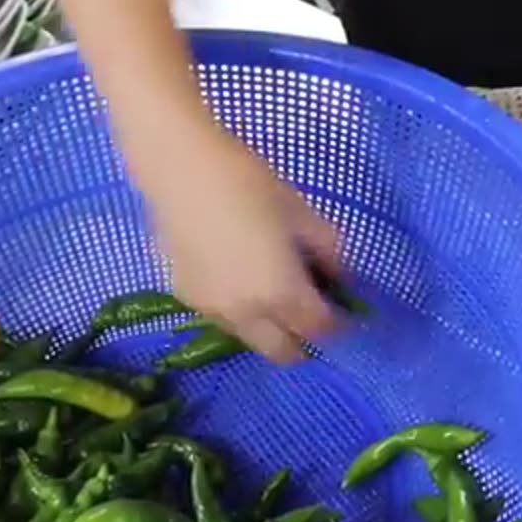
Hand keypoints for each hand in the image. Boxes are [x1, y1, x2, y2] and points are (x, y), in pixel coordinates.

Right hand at [148, 130, 341, 362]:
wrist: (180, 169)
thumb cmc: (248, 183)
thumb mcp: (302, 212)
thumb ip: (328, 250)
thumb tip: (337, 273)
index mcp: (282, 294)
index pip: (320, 329)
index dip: (337, 321)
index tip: (341, 306)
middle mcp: (247, 315)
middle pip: (284, 352)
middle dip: (302, 338)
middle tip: (308, 310)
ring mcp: (212, 310)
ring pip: (250, 338)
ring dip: (268, 328)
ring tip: (271, 292)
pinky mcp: (186, 297)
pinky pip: (222, 317)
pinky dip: (239, 310)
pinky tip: (238, 276)